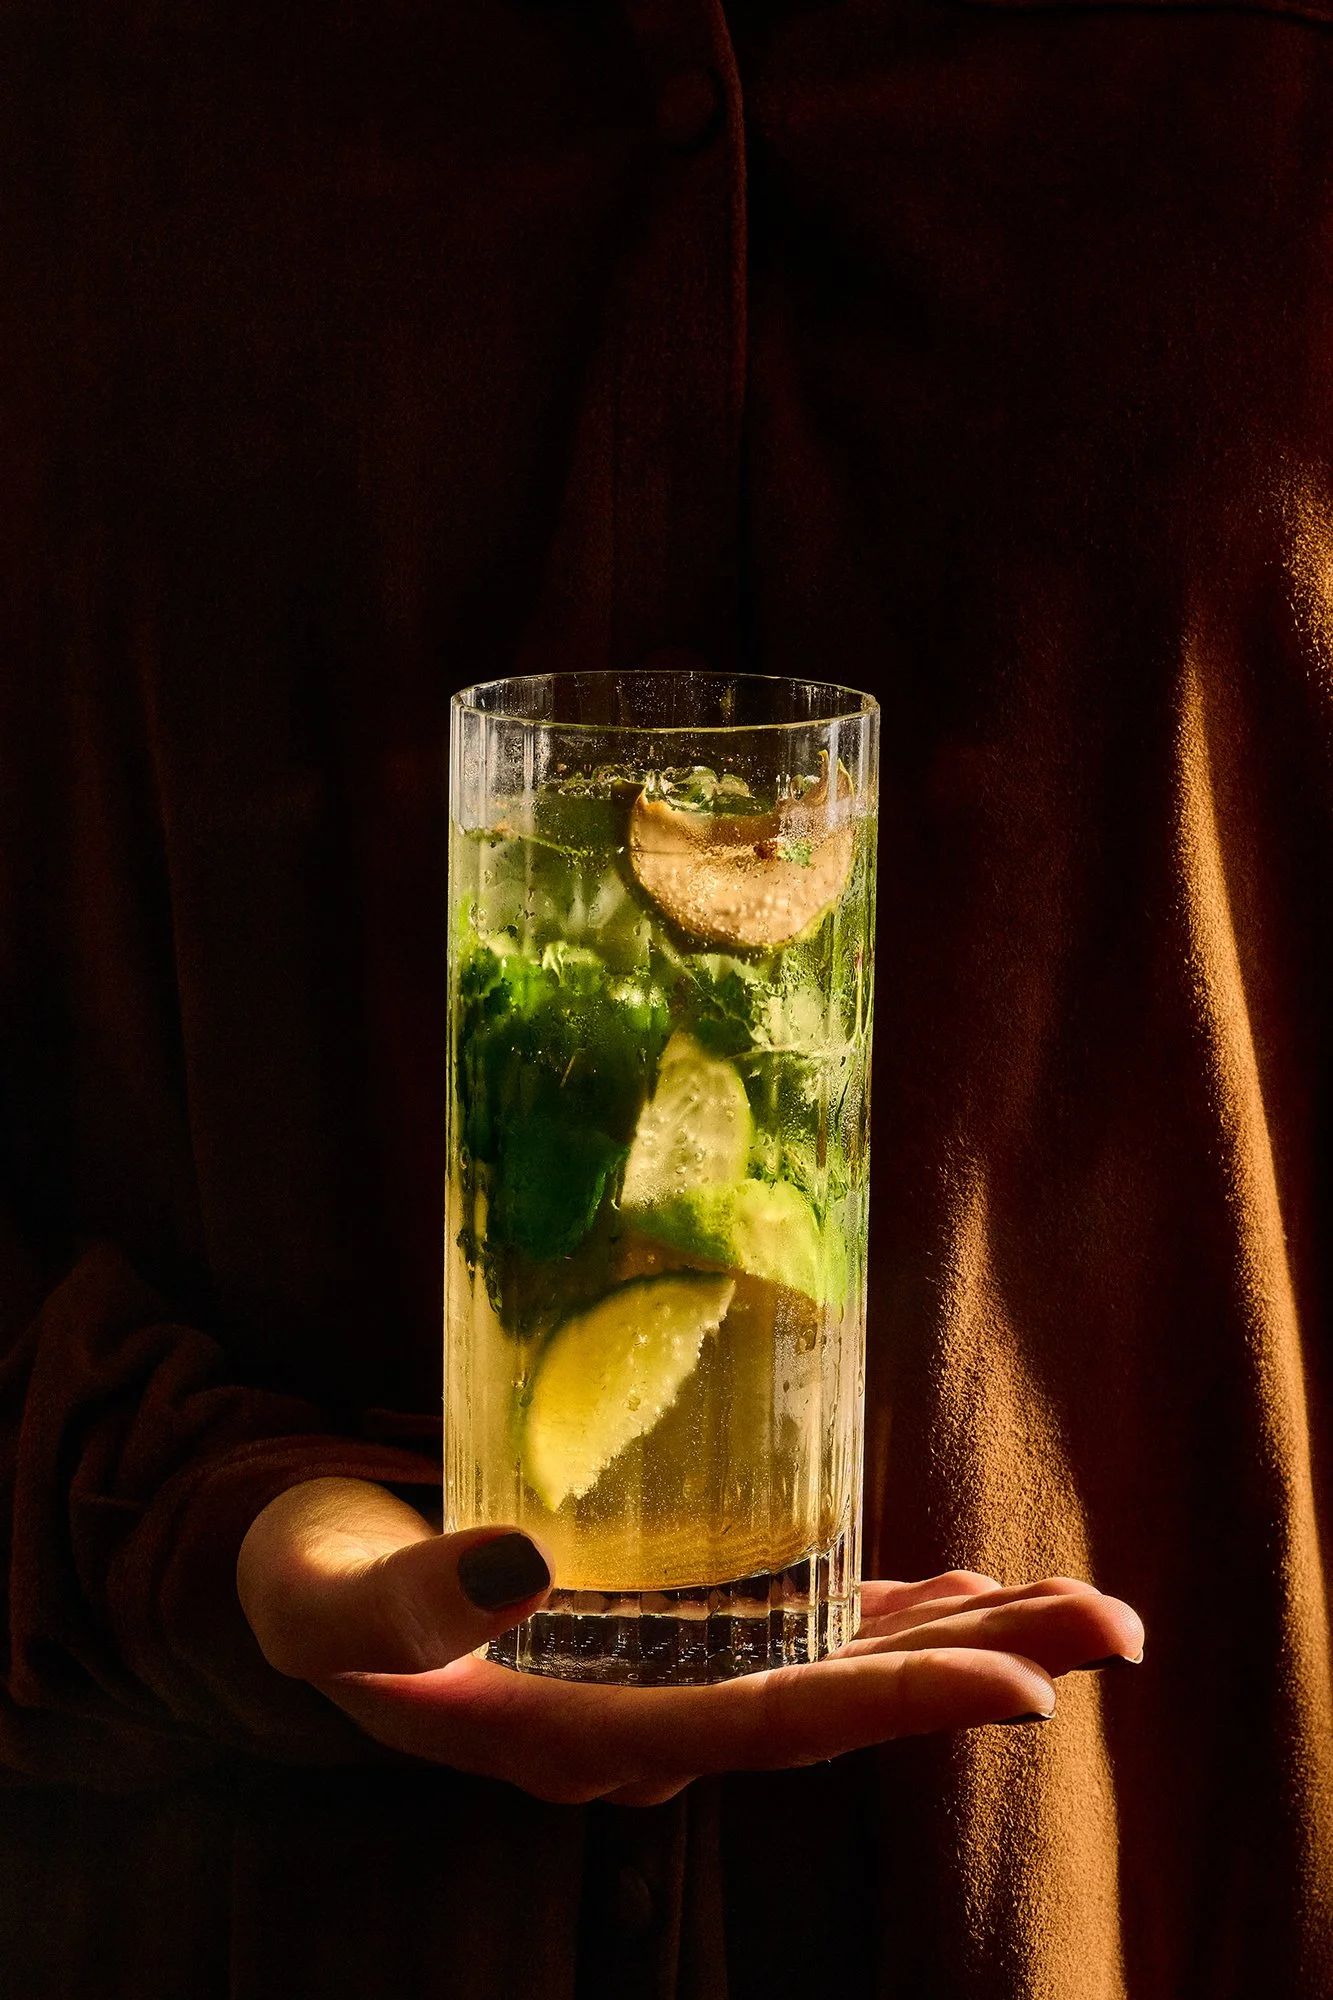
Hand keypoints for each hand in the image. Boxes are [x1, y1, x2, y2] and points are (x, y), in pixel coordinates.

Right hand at [237, 1478, 1144, 1806]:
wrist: (300, 1593)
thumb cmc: (309, 1591)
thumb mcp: (332, 1597)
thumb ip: (413, 1598)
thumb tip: (524, 1563)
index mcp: (579, 1734)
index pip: (765, 1726)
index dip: (894, 1704)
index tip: (1021, 1687)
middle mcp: (648, 1725)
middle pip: (839, 1706)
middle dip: (980, 1669)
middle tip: (1113, 1627)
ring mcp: (664, 1685)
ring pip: (838, 1671)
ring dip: (962, 1642)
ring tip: (1076, 1609)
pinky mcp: (667, 1633)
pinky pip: (802, 1636)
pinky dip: (890, 1617)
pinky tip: (961, 1592)